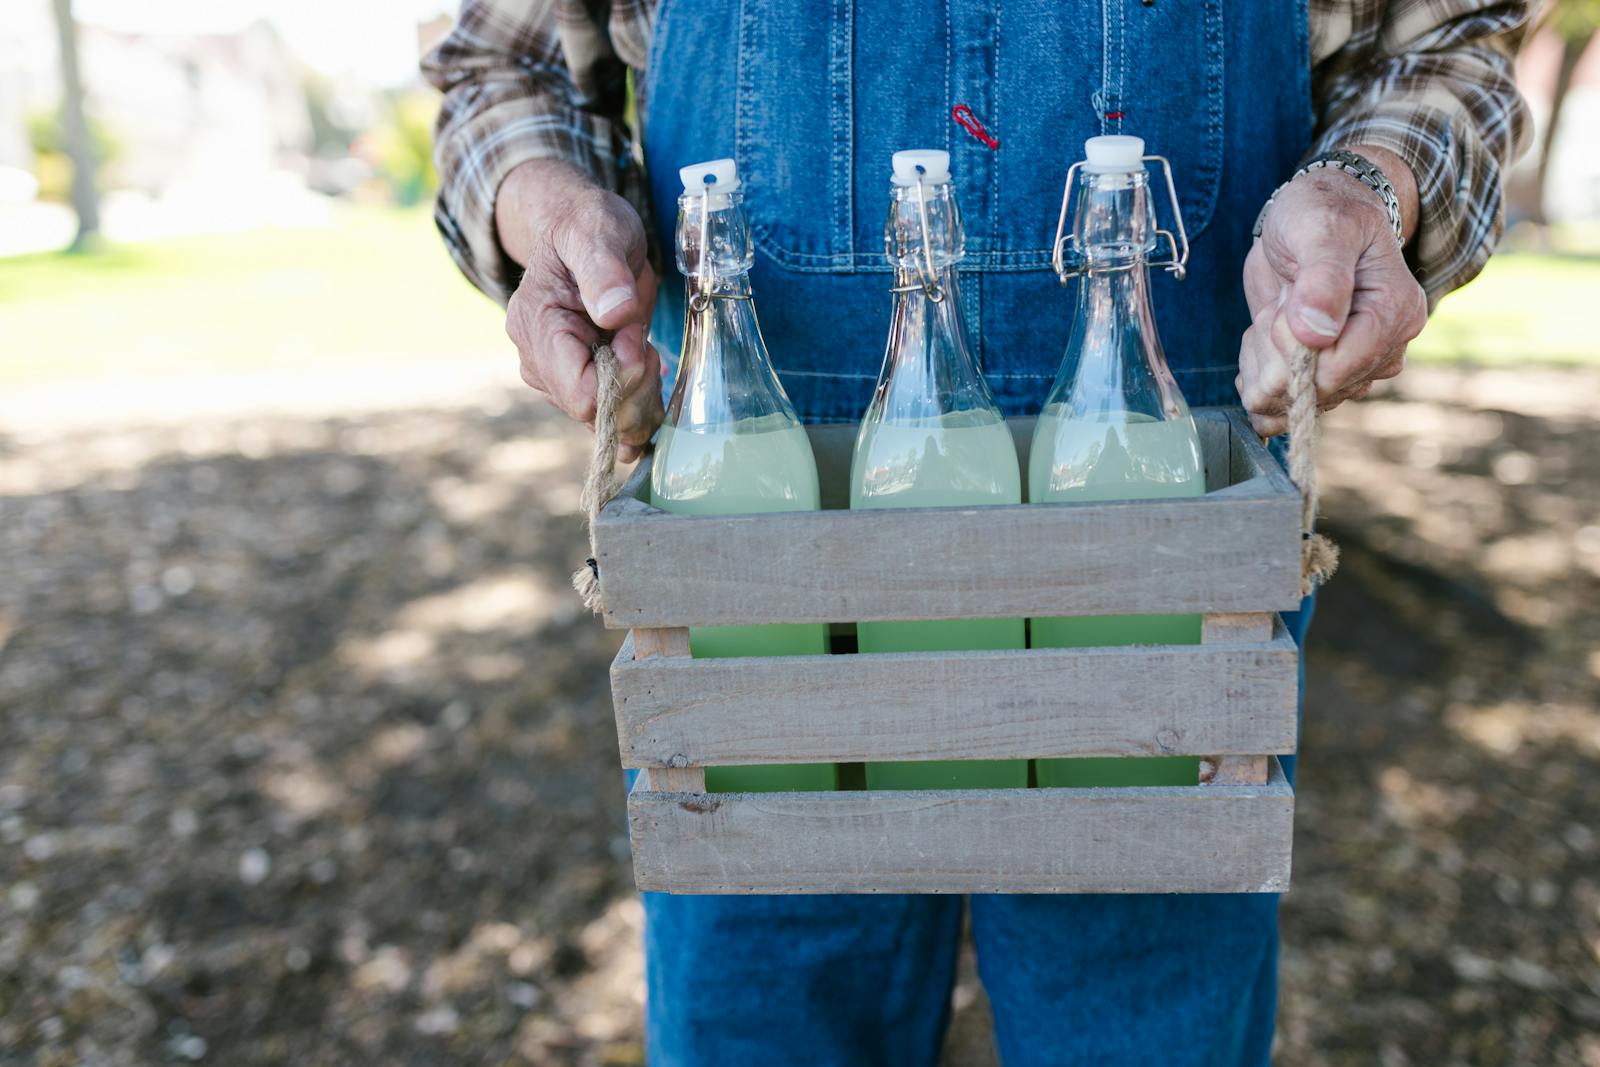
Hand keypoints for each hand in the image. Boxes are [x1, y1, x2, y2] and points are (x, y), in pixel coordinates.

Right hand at [497, 159, 662, 461]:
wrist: (582, 228)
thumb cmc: (588, 224)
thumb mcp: (600, 231)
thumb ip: (604, 270)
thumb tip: (615, 312)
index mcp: (538, 325)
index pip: (581, 393)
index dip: (622, 375)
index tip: (637, 338)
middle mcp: (536, 358)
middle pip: (593, 411)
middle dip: (632, 383)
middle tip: (641, 337)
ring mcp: (553, 374)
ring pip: (603, 416)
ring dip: (635, 389)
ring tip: (638, 340)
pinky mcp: (573, 379)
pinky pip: (608, 411)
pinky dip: (633, 398)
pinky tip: (640, 366)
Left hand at [1236, 145, 1427, 436]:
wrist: (1308, 220)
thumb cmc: (1322, 212)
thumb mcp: (1320, 230)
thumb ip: (1322, 278)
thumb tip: (1316, 334)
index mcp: (1394, 312)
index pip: (1337, 370)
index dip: (1293, 352)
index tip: (1281, 313)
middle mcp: (1383, 347)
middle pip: (1314, 390)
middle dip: (1275, 355)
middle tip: (1277, 307)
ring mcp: (1354, 366)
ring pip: (1293, 401)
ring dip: (1263, 363)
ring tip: (1272, 315)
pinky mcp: (1325, 374)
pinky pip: (1281, 404)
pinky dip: (1257, 376)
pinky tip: (1257, 343)